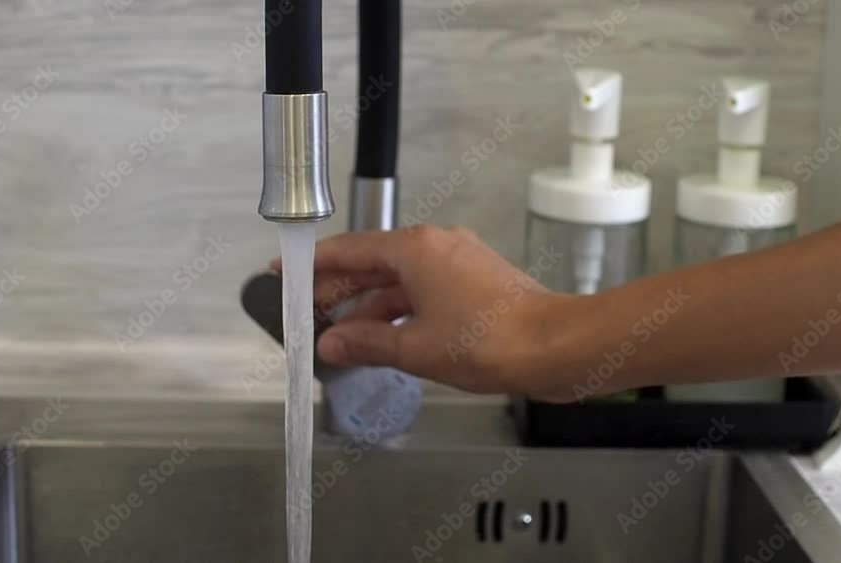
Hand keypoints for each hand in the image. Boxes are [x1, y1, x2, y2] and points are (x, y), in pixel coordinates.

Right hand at [272, 226, 587, 397]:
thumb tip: (332, 344)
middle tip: (305, 311)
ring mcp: (458, 263)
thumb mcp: (414, 347)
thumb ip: (366, 343)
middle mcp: (436, 246)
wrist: (555, 347)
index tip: (285, 271)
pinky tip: (383, 339)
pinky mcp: (475, 283)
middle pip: (372, 263)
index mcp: (416, 249)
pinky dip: (399, 313)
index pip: (349, 250)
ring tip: (340, 337)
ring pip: (398, 281)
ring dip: (369, 308)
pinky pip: (423, 292)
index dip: (313, 264)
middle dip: (337, 290)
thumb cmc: (490, 341)